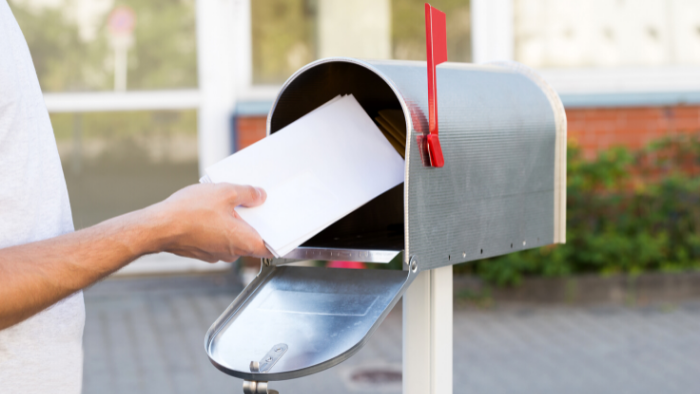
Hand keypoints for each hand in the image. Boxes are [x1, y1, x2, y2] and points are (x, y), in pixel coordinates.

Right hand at [152, 183, 271, 262]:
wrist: (157, 228)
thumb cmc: (189, 213)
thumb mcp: (225, 192)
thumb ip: (248, 194)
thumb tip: (260, 195)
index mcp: (244, 242)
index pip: (272, 247)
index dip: (279, 237)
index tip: (283, 228)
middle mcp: (232, 253)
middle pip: (252, 239)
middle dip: (253, 222)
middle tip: (251, 204)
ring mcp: (216, 254)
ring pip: (233, 238)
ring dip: (233, 223)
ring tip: (224, 203)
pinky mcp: (202, 251)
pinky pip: (217, 238)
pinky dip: (218, 227)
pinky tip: (208, 211)